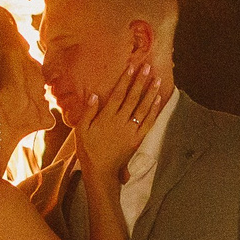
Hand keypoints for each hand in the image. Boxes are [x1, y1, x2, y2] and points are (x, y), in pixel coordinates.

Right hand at [75, 60, 161, 185]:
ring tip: (157, 79)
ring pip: (143, 108)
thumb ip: (88, 112)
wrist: (100, 171)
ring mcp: (130, 131)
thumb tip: (94, 95)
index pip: (118, 95)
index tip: (131, 67)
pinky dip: (154, 110)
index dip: (125, 80)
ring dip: (151, 93)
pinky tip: (158, 100)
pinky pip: (148, 122)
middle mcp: (120, 122)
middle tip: (147, 67)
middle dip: (140, 81)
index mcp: (106, 118)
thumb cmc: (88, 150)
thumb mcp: (81, 131)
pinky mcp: (137, 139)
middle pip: (132, 98)